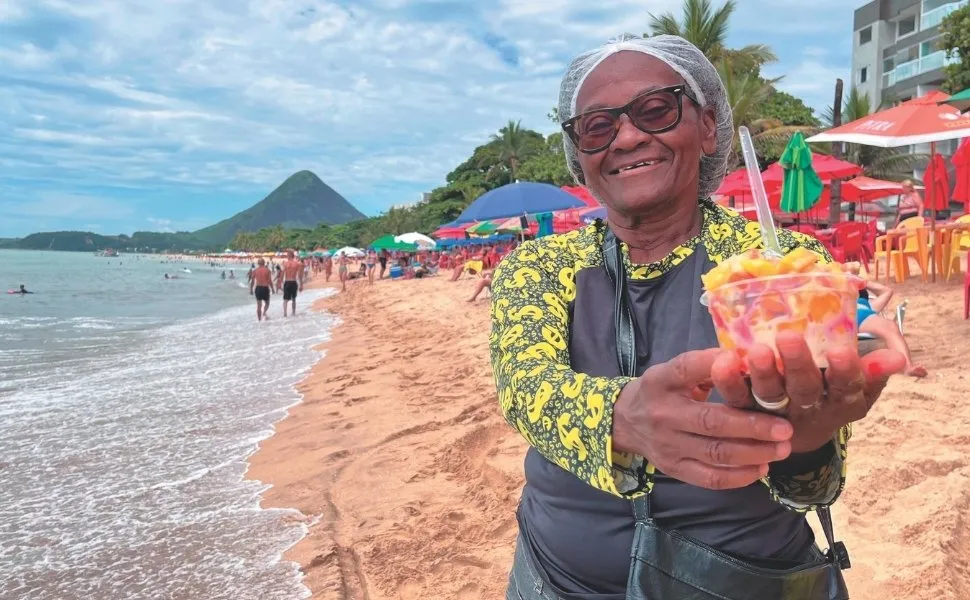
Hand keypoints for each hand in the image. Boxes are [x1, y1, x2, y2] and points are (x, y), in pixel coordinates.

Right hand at [613, 349, 793, 490]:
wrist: (624, 422)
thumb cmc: (662, 391)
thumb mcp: (673, 371)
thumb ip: (705, 367)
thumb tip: (748, 360)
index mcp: (661, 381)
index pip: (686, 368)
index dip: (715, 366)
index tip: (745, 361)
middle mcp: (662, 413)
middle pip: (710, 421)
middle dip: (752, 426)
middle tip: (786, 428)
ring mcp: (667, 444)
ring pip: (716, 453)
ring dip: (754, 452)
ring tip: (783, 448)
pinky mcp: (673, 468)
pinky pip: (710, 478)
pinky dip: (739, 476)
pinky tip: (761, 467)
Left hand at [722, 332, 905, 452]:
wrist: (794, 435)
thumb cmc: (831, 393)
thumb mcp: (859, 386)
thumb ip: (875, 372)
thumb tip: (899, 360)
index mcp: (840, 401)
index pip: (846, 387)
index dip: (845, 372)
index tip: (840, 351)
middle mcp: (807, 409)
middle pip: (804, 390)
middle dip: (798, 365)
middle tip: (789, 337)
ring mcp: (774, 413)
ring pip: (768, 396)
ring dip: (762, 373)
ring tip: (756, 350)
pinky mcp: (744, 410)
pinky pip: (736, 398)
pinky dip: (729, 382)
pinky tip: (724, 361)